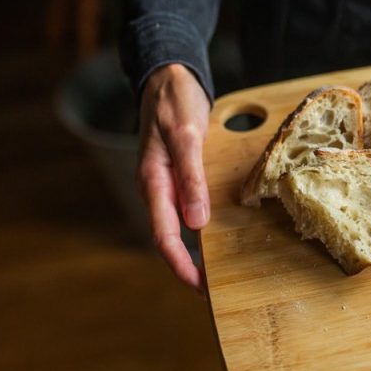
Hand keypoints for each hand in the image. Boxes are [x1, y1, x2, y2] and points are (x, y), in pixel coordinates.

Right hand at [137, 64, 211, 290]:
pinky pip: (184, 211)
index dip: (182, 266)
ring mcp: (165, 184)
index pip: (164, 237)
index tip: (201, 289)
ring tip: (216, 274)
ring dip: (194, 253)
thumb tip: (196, 222)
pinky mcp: (177, 177)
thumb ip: (190, 177)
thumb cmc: (174, 103)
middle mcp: (157, 188)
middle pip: (169, 239)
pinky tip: (214, 237)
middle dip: (189, 268)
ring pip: (176, 228)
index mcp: (153, 182)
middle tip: (213, 293)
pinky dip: (198, 230)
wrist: (167, 77)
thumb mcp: (186, 136)